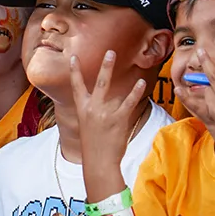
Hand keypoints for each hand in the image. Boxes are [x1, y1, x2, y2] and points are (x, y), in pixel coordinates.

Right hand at [66, 49, 148, 173]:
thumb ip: (93, 113)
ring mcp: (105, 113)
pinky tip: (141, 82)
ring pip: (111, 87)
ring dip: (114, 71)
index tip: (73, 58)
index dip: (74, 72)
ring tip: (120, 59)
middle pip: (98, 82)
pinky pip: (129, 102)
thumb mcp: (88, 127)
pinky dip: (135, 91)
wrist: (99, 163)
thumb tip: (102, 103)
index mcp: (82, 110)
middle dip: (104, 66)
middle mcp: (92, 109)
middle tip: (110, 52)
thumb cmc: (94, 147)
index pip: (77, 87)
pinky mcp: (118, 120)